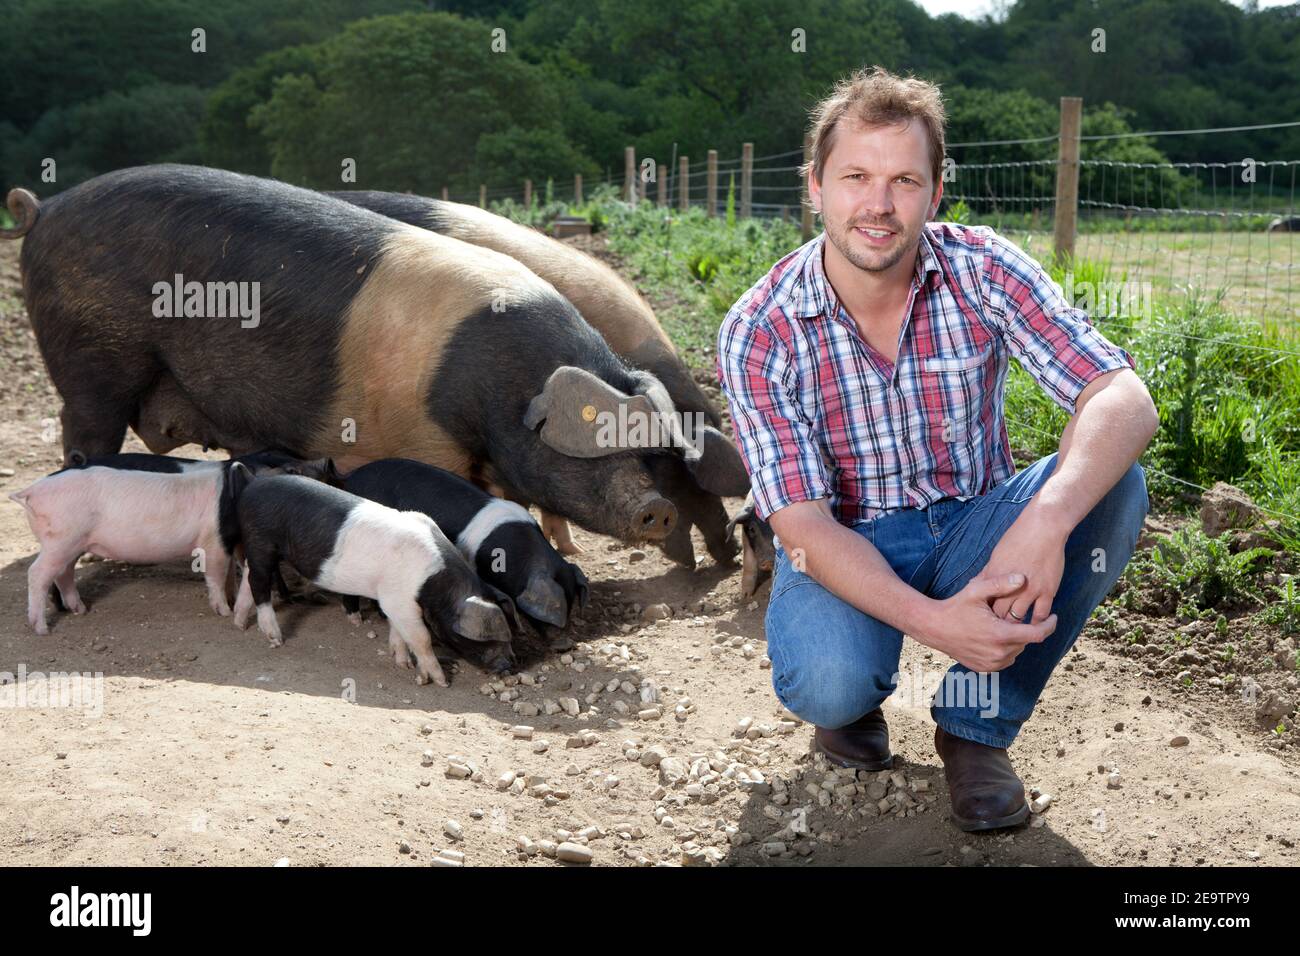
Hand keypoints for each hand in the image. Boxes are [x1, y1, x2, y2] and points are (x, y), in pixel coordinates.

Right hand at [915, 572, 1056, 671]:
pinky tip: (995, 637)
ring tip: (1004, 626)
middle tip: (1017, 616)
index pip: (1038, 634)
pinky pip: (1005, 660)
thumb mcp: (977, 591)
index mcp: (1001, 634)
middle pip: (1027, 642)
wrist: (933, 628)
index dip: (1050, 625)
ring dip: (1016, 640)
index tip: (1054, 617)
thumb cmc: (955, 607)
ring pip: (1017, 652)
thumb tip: (1023, 577)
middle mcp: (999, 653)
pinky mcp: (985, 668)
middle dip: (1027, 629)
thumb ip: (1001, 584)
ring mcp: (992, 663)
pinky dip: (1005, 649)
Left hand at [980, 500, 1069, 624]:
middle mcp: (1010, 587)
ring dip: (1015, 626)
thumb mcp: (996, 555)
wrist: (1043, 528)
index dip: (984, 614)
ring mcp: (1030, 590)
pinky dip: (1036, 622)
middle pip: (999, 614)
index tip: (983, 621)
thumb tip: (975, 584)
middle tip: (997, 632)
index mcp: (995, 577)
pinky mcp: (1047, 591)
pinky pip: (1040, 614)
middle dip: (997, 624)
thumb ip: (988, 573)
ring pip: (1019, 617)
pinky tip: (1034, 625)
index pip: (985, 603)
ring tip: (1014, 632)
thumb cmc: (1017, 538)